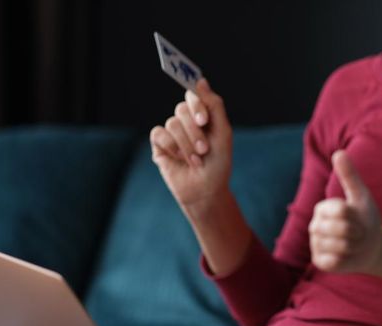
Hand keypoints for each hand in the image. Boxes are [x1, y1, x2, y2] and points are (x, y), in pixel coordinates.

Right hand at [150, 79, 232, 210]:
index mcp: (201, 114)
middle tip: (204, 149)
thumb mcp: (223, 132)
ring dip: (187, 144)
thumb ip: (214, 105)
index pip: (193, 96)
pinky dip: (172, 147)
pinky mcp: (159, 144)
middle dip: (195, 132)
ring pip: (172, 123)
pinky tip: (180, 160)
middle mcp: (185, 120)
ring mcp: (171, 132)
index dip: (197, 104)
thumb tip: (200, 81)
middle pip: (182, 109)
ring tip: (196, 160)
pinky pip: (159, 133)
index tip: (204, 120)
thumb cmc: (218, 162)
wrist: (207, 189)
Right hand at [308, 150, 381, 272]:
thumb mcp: (361, 196)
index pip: (342, 211)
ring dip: (355, 246)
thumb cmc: (366, 220)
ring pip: (339, 245)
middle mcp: (315, 226)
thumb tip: (338, 153)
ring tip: (354, 245)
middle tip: (358, 234)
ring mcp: (315, 245)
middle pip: (341, 228)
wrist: (372, 247)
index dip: (357, 217)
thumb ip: (349, 176)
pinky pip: (334, 261)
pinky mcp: (319, 262)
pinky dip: (347, 259)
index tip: (358, 218)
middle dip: (358, 232)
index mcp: (322, 208)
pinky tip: (347, 256)